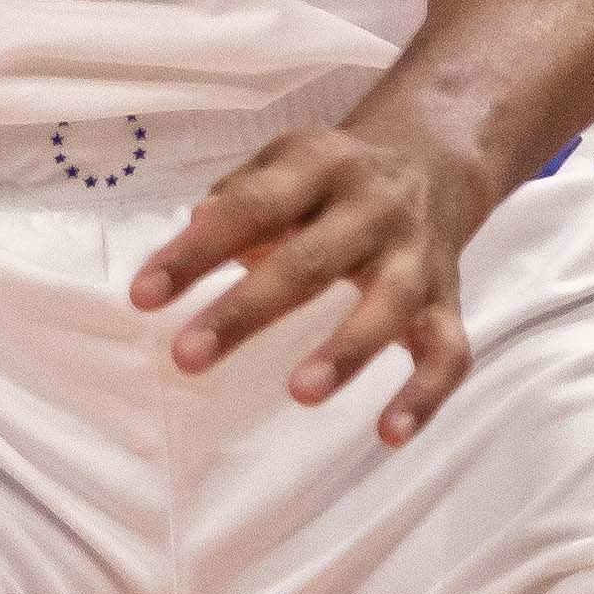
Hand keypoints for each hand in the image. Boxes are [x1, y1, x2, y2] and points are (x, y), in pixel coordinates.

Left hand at [132, 117, 498, 433]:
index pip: (252, 207)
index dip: (196, 252)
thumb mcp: (284, 164)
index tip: (144, 296)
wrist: (435, 158)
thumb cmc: (330, 177)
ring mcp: (417, 257)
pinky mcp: (449, 302)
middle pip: (311, 260)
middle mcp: (375, 208)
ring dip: (348, 350)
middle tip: (188, 357)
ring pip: (390, 306)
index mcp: (322, 165)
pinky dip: (425, 397)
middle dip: (247, 311)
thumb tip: (192, 229)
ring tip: (299, 393)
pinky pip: (448, 354)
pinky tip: (389, 435)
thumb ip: (238, 197)